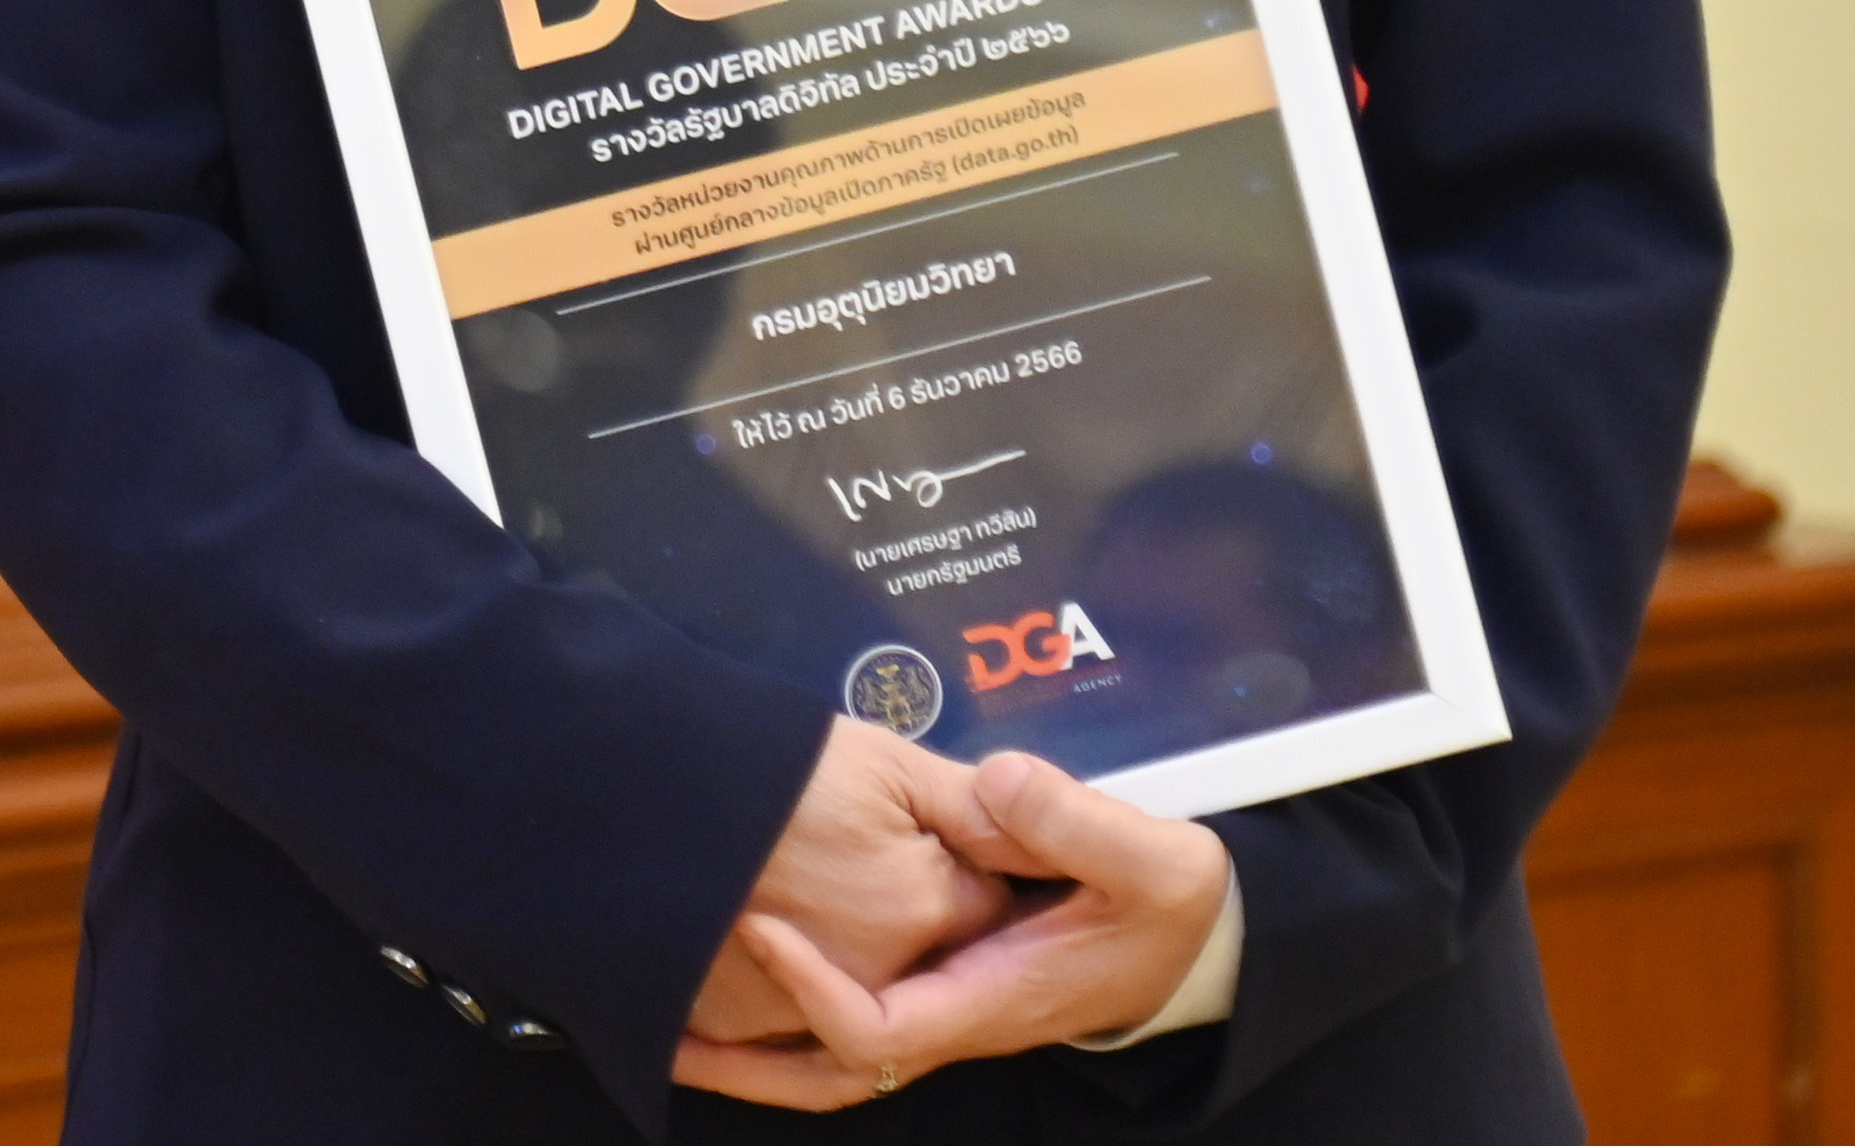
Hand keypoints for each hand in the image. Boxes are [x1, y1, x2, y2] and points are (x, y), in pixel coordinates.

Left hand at [674, 750, 1230, 1107]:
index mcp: (991, 998)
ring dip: (753, 1053)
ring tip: (668, 1024)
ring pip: (832, 1062)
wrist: (1191, 942)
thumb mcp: (1153, 860)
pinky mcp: (935, 984)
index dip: (813, 992)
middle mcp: (954, 1017)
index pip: (880, 1031)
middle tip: (663, 1019)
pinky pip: (848, 1024)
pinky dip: (785, 1017)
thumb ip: (1077, 822)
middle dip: (748, 1061)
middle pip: (833, 1070)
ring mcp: (941, 1007)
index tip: (764, 928)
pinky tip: (728, 987)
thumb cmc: (1168, 907)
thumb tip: (996, 782)